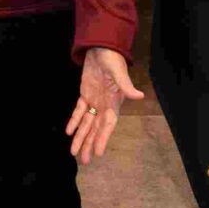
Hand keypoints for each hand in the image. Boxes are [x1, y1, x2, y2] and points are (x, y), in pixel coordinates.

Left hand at [65, 47, 142, 163]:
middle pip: (96, 128)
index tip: (97, 153)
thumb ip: (126, 85)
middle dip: (89, 143)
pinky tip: (69, 131)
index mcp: (114, 102)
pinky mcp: (86, 94)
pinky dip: (74, 121)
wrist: (102, 46)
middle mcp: (104, 105)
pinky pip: (79, 110)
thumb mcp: (119, 71)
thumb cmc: (113, 58)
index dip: (102, 139)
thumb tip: (139, 96)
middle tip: (83, 161)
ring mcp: (95, 100)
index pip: (108, 124)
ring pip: (87, 123)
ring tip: (74, 152)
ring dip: (80, 136)